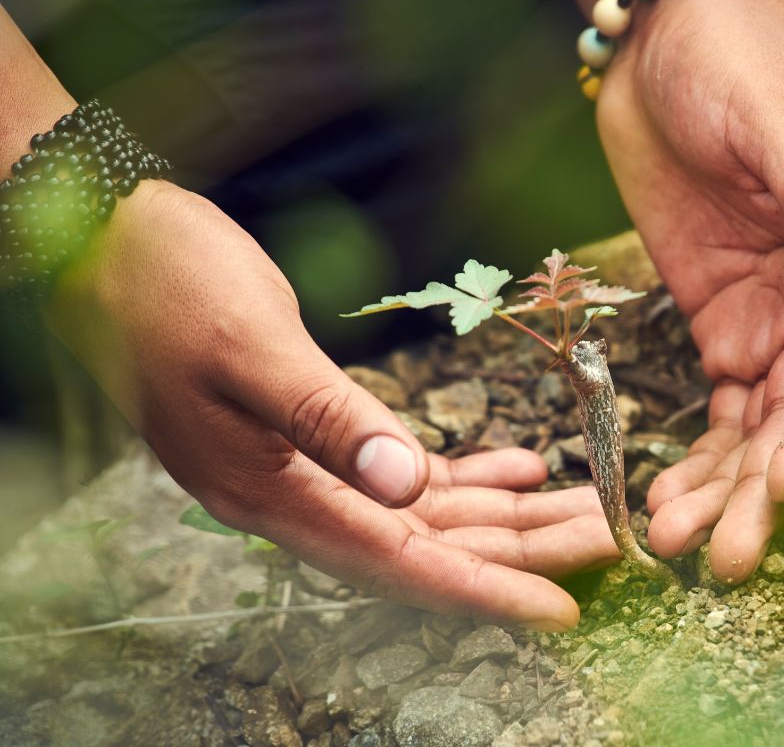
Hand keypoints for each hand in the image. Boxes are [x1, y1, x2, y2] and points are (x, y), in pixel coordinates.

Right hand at [47, 181, 616, 629]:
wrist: (111, 242)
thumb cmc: (169, 286)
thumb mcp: (252, 347)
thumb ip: (328, 419)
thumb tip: (406, 487)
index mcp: (272, 495)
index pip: (398, 564)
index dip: (482, 590)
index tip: (561, 607)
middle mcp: (293, 497)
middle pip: (427, 545)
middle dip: (518, 548)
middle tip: (607, 542)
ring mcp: (303, 468)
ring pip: (425, 512)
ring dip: (504, 512)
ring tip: (583, 505)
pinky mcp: (316, 431)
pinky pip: (405, 472)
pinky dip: (466, 472)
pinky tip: (521, 464)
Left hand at [594, 0, 783, 582]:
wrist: (666, 42)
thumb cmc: (738, 60)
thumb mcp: (776, 115)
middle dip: (767, 485)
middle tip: (727, 556)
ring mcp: (774, 317)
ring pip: (759, 425)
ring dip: (724, 487)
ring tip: (677, 544)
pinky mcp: (721, 323)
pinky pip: (718, 407)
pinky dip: (695, 455)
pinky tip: (662, 501)